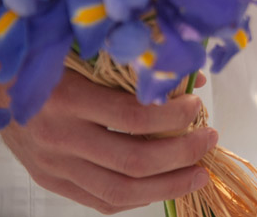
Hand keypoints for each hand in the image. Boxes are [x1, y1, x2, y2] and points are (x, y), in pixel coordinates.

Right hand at [0, 70, 214, 213]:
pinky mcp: (52, 181)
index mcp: (70, 98)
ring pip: (120, 190)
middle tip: (209, 139)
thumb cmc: (47, 62)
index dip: (174, 116)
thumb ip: (136, 67)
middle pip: (134, 159)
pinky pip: (100, 201)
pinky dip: (138, 198)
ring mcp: (55, 166)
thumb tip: (193, 78)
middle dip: (182, 153)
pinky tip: (164, 186)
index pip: (134, 117)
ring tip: (199, 173)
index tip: (197, 106)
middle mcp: (61, 137)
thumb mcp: (86, 54)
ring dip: (169, 185)